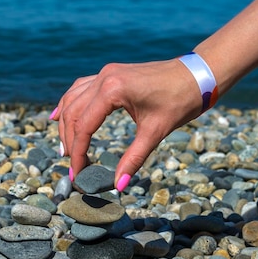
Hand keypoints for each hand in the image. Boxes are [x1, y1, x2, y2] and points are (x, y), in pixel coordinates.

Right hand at [50, 58, 204, 190]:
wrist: (198, 74)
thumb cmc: (180, 100)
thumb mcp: (156, 132)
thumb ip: (134, 158)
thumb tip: (119, 185)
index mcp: (112, 90)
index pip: (84, 126)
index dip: (77, 153)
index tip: (77, 174)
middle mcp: (103, 78)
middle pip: (73, 114)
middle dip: (70, 142)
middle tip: (73, 167)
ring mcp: (105, 73)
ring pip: (72, 100)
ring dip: (66, 125)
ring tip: (65, 149)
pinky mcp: (109, 73)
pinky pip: (80, 89)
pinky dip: (69, 104)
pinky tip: (60, 116)